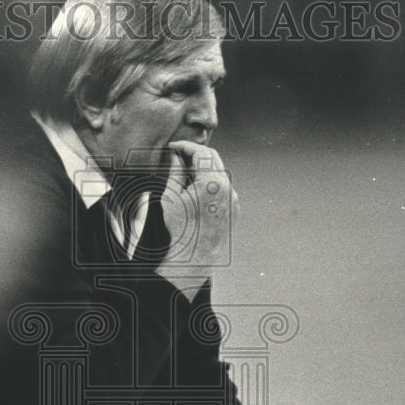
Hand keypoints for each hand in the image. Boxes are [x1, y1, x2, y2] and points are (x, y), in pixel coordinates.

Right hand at [156, 140, 237, 296]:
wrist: (193, 259)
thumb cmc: (178, 230)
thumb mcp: (170, 196)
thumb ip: (174, 170)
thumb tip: (175, 155)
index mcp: (211, 184)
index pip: (200, 152)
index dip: (185, 146)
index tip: (172, 147)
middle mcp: (227, 189)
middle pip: (213, 158)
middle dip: (195, 153)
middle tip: (177, 154)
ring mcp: (233, 199)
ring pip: (219, 172)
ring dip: (203, 167)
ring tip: (183, 173)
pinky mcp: (234, 208)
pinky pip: (223, 187)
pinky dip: (210, 182)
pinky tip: (195, 189)